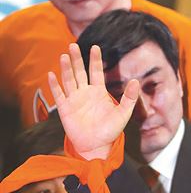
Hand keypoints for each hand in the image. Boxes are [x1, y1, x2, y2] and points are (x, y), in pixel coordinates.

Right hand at [48, 44, 138, 159]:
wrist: (97, 146)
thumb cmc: (110, 131)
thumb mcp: (123, 114)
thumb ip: (129, 98)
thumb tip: (136, 81)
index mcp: (99, 92)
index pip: (96, 72)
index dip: (95, 60)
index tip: (95, 47)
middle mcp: (85, 93)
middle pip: (79, 72)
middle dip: (76, 59)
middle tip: (73, 45)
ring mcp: (74, 99)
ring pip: (69, 80)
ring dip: (66, 68)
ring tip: (64, 56)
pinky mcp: (65, 108)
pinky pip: (59, 94)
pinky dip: (55, 85)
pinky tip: (52, 74)